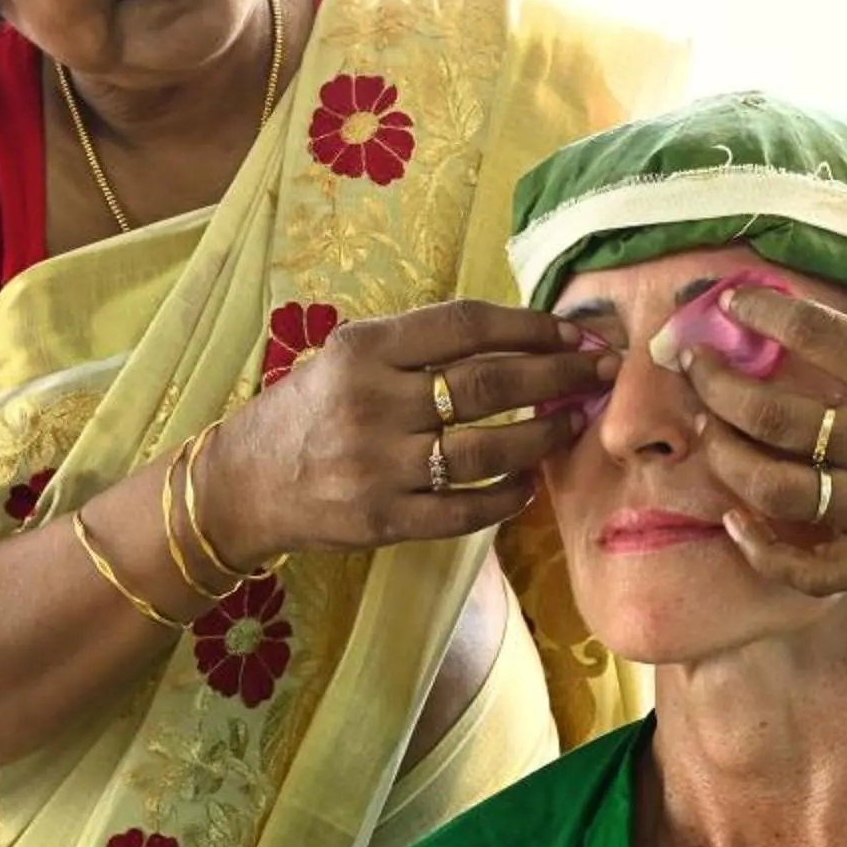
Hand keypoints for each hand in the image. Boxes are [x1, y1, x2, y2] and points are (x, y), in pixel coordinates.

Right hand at [198, 301, 618, 564]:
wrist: (245, 482)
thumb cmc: (309, 410)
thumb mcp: (348, 357)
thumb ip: (419, 348)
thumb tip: (520, 341)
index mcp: (365, 350)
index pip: (466, 326)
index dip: (531, 326)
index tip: (574, 333)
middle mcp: (373, 403)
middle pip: (488, 383)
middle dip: (558, 375)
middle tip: (601, 373)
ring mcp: (380, 467)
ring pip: (487, 449)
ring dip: (543, 436)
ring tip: (571, 425)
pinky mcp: (385, 520)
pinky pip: (467, 509)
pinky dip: (509, 496)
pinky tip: (529, 482)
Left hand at [678, 174, 846, 597]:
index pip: (822, 336)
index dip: (763, 313)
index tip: (728, 301)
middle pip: (780, 419)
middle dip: (720, 389)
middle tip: (691, 365)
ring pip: (781, 491)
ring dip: (729, 460)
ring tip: (706, 428)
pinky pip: (812, 569)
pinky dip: (765, 552)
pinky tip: (733, 519)